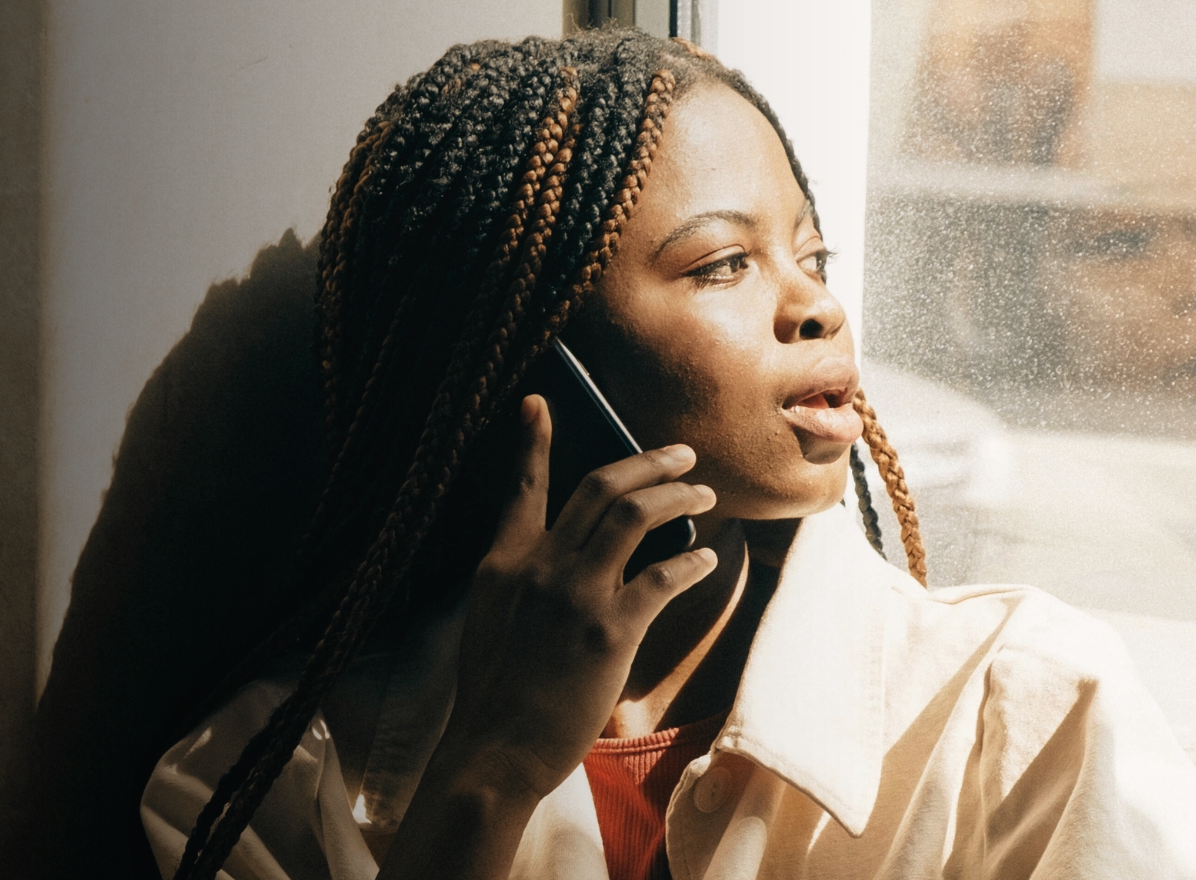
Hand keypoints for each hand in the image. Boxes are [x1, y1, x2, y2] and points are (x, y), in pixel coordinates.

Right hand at [439, 392, 720, 793]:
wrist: (495, 750)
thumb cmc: (494, 696)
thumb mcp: (489, 622)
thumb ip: (518, 583)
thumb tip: (558, 559)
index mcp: (502, 564)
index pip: (522, 488)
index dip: (533, 442)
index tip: (540, 402)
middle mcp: (538, 567)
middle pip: (599, 489)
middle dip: (647, 462)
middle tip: (681, 455)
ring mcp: (574, 596)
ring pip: (634, 516)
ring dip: (676, 496)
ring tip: (702, 494)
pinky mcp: (609, 630)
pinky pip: (661, 576)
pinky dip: (690, 561)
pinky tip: (706, 558)